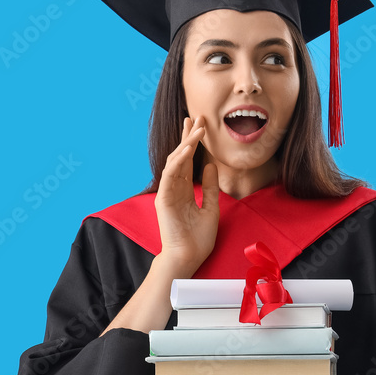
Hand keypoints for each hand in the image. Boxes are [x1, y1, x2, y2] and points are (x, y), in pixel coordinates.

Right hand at [155, 116, 219, 274]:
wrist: (189, 257)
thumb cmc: (199, 238)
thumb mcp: (211, 207)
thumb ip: (210, 187)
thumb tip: (210, 166)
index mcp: (184, 191)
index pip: (189, 162)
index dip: (194, 144)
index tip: (201, 126)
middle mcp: (174, 188)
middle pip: (180, 156)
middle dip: (187, 136)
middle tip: (195, 117)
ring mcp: (168, 193)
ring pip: (175, 162)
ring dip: (185, 143)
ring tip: (195, 127)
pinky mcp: (163, 199)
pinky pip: (170, 175)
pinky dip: (178, 161)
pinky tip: (187, 149)